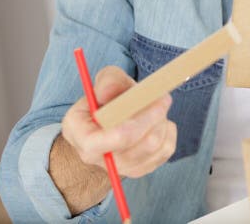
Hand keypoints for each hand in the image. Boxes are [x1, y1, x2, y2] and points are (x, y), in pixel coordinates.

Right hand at [61, 66, 176, 177]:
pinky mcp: (140, 169)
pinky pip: (165, 150)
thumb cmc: (108, 98)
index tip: (156, 99)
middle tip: (164, 97)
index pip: (117, 137)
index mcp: (82, 135)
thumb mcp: (105, 80)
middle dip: (156, 118)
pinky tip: (157, 122)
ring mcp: (120, 167)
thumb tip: (107, 93)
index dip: (142, 119)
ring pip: (156, 146)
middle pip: (143, 144)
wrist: (111, 119)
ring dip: (162, 122)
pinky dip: (167, 132)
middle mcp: (98, 157)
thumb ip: (109, 81)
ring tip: (155, 108)